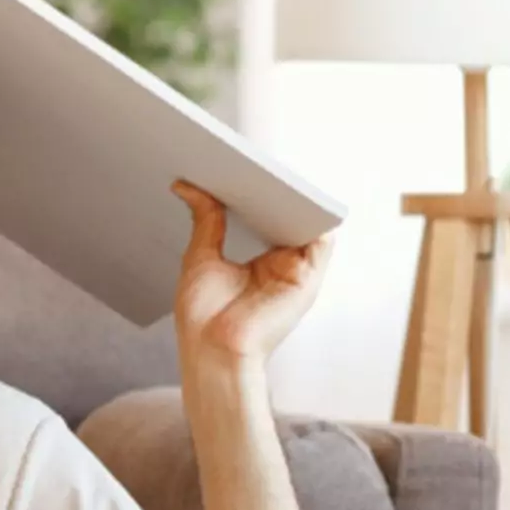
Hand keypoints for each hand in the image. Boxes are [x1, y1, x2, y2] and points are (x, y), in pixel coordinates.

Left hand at [170, 182, 332, 364]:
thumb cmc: (203, 319)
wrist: (213, 352)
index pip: (268, 219)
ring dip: (296, 198)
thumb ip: (205, 220)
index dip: (260, 193)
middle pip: (288, 219)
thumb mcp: (201, 257)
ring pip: (306, 224)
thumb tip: (188, 185)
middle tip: (257, 157)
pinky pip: (321, 238)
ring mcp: (297, 272)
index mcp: (261, 263)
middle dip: (277, 190)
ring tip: (274, 169)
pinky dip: (314, 215)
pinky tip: (297, 194)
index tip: (244, 165)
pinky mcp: (308, 278)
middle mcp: (283, 266)